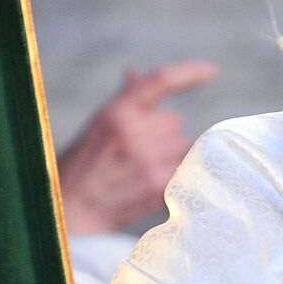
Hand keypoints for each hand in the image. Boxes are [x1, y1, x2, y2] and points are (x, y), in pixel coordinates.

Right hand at [58, 60, 217, 233]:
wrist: (71, 211)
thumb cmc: (81, 166)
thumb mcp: (96, 127)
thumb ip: (121, 100)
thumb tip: (135, 74)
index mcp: (115, 112)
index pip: (161, 81)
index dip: (190, 73)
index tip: (211, 71)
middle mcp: (132, 132)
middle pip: (174, 121)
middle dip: (161, 133)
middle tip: (138, 151)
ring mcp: (147, 160)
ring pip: (181, 145)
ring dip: (168, 155)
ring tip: (141, 169)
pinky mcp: (157, 185)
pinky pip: (181, 169)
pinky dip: (171, 175)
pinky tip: (148, 184)